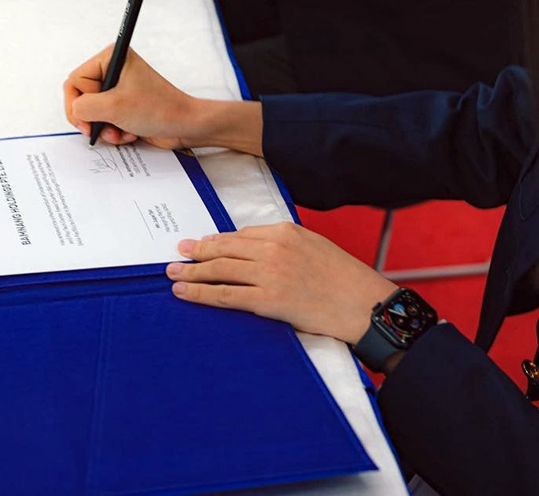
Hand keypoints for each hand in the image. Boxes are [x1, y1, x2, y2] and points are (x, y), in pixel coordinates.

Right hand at [64, 46, 264, 153]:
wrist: (185, 126)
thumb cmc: (158, 109)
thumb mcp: (113, 107)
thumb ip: (83, 108)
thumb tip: (75, 112)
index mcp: (111, 58)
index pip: (75, 81)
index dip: (78, 104)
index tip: (87, 122)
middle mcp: (114, 70)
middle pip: (82, 98)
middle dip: (93, 119)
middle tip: (102, 130)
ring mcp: (119, 89)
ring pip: (92, 113)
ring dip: (105, 128)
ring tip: (121, 133)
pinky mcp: (125, 106)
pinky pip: (105, 121)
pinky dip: (114, 131)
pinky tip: (129, 133)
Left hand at [166, 222, 397, 345]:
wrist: (365, 306)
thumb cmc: (344, 280)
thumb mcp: (313, 247)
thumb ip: (283, 244)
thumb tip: (251, 250)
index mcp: (285, 231)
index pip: (240, 234)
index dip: (215, 240)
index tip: (199, 244)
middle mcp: (274, 248)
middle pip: (224, 248)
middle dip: (197, 252)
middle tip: (178, 254)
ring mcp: (270, 273)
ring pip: (219, 270)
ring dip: (191, 272)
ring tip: (173, 274)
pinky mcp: (268, 300)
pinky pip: (225, 295)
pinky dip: (201, 293)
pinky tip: (185, 293)